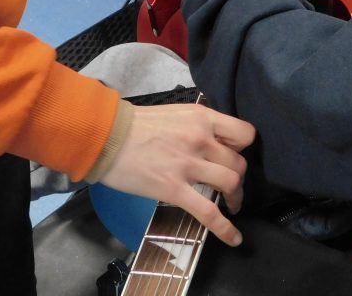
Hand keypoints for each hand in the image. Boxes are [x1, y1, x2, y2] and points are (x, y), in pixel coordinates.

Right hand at [100, 104, 255, 245]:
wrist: (107, 137)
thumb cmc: (137, 125)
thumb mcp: (177, 114)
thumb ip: (199, 125)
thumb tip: (213, 139)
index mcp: (202, 118)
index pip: (244, 134)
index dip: (244, 148)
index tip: (235, 155)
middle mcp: (201, 139)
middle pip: (239, 162)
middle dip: (239, 176)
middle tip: (229, 185)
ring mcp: (189, 165)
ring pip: (231, 183)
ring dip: (236, 197)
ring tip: (231, 204)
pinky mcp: (174, 189)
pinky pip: (208, 212)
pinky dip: (225, 228)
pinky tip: (234, 237)